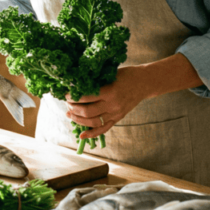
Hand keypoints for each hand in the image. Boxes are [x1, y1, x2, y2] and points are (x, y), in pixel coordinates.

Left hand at [64, 55, 202, 139]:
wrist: (144, 83)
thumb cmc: (126, 75)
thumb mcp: (109, 75)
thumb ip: (96, 83)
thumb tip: (76, 86)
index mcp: (109, 91)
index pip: (86, 97)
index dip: (73, 97)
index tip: (65, 94)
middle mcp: (112, 105)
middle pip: (87, 112)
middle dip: (73, 108)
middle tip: (67, 103)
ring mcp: (115, 113)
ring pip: (93, 122)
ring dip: (78, 120)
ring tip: (70, 114)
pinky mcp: (118, 118)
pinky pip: (103, 129)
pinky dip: (91, 134)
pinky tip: (81, 135)